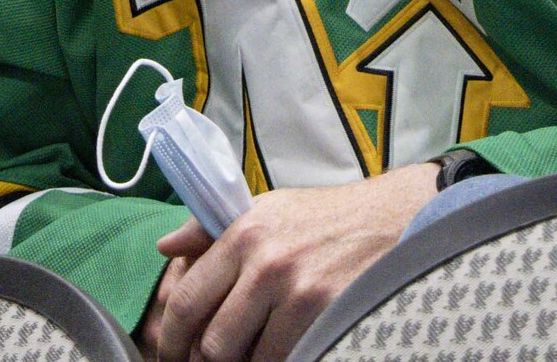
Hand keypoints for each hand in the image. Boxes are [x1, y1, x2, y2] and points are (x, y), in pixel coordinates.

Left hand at [138, 165, 439, 361]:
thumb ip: (211, 232)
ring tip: (255, 352)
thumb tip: (166, 246)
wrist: (391, 218)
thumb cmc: (324, 218)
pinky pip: (287, 359)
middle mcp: (264, 262)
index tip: (170, 354)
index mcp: (242, 233)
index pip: (186, 301)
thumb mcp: (266, 210)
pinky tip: (286, 348)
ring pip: (249, 358)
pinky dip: (282, 360)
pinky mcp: (326, 313)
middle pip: (213, 342)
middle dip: (210, 360)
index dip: (171, 339)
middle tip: (216, 360)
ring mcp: (297, 291)